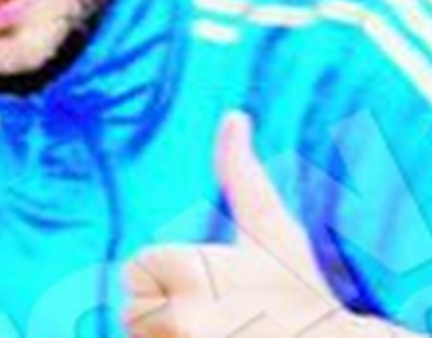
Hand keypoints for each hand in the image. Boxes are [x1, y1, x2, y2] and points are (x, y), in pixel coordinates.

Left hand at [123, 112, 389, 336]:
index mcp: (193, 273)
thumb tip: (234, 116)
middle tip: (218, 317)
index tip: (214, 287)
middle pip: (130, 312)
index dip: (169, 277)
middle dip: (164, 314)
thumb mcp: (270, 230)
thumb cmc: (300, 289)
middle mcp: (182, 318)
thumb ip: (240, 173)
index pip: (135, 270)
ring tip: (218, 336)